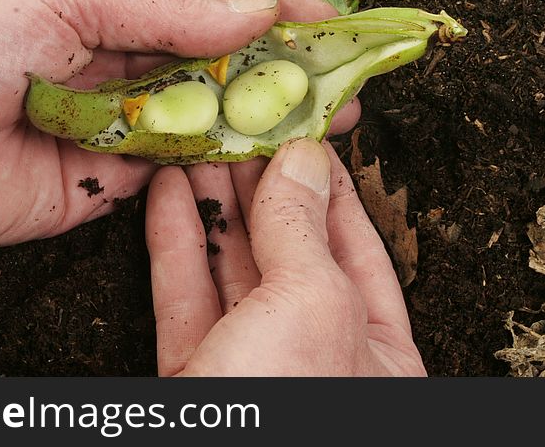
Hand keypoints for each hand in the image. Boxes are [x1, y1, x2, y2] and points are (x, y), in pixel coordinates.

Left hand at [0, 0, 337, 253]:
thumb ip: (162, 9)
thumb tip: (250, 14)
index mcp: (112, 15)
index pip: (210, 14)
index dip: (270, 17)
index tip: (329, 23)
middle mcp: (122, 72)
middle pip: (219, 74)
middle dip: (281, 77)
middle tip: (341, 85)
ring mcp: (119, 131)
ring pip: (206, 127)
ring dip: (262, 126)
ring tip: (322, 124)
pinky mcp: (107, 186)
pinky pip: (175, 177)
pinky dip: (217, 171)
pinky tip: (261, 165)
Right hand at [145, 138, 425, 375]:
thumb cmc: (291, 411)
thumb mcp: (310, 308)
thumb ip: (301, 229)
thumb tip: (304, 158)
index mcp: (376, 350)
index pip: (355, 245)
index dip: (328, 185)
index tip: (303, 135)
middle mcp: (316, 355)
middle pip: (288, 250)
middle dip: (260, 186)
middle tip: (238, 132)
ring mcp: (253, 367)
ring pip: (231, 268)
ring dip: (212, 206)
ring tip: (197, 149)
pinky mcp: (196, 377)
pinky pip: (185, 296)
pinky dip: (174, 243)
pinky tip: (168, 199)